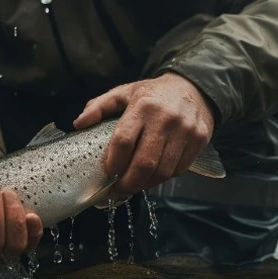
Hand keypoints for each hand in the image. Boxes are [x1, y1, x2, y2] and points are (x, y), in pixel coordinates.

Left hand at [73, 72, 214, 194]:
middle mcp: (165, 119)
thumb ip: (99, 106)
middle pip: (144, 163)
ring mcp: (185, 131)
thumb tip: (78, 123)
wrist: (194, 88)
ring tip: (134, 185)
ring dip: (145, 185)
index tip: (108, 173)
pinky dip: (162, 179)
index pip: (124, 141)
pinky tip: (152, 177)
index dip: (113, 163)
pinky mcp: (199, 140)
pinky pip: (178, 170)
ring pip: (163, 171)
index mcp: (143, 106)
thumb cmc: (153, 94)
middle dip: (128, 183)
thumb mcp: (124, 93)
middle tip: (118, 190)